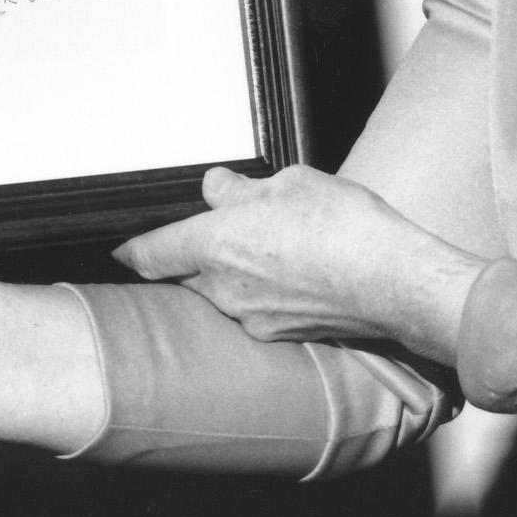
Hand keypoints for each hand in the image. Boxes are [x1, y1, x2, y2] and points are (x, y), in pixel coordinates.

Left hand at [113, 165, 485, 358]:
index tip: (122, 249)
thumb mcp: (287, 182)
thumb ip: (241, 189)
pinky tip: (295, 274)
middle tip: (219, 232)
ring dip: (232, 274)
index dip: (132, 250)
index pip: (151, 253)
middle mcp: (224, 289)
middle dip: (193, 256)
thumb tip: (218, 191)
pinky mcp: (281, 334)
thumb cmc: (343, 226)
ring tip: (271, 247)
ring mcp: (251, 318)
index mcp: (215, 245)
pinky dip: (264, 293)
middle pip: (187, 275)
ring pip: (222, 293)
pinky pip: (255, 310)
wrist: (394, 282)